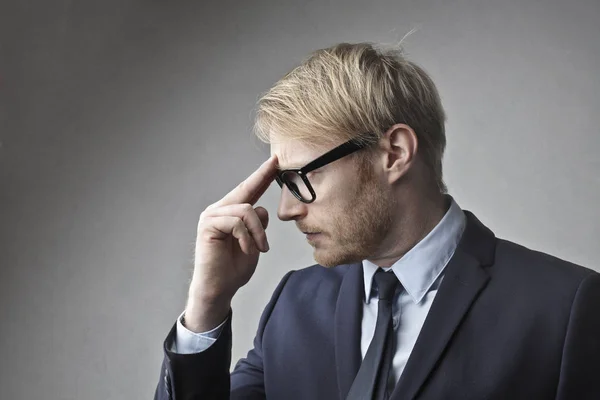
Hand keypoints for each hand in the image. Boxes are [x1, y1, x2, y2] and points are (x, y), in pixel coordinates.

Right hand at [184, 155, 277, 331]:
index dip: (262, 175)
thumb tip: (262, 209)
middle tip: (276, 164)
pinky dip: (246, 237)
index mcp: (230, 213)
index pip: (248, 190)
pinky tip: (246, 249)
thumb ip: (258, 225)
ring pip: (246, 210)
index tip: (275, 161)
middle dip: (262, 177)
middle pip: (246, 190)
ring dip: (258, 232)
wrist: (219, 289)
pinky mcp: (207, 225)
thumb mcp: (254, 243)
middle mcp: (219, 210)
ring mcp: (211, 216)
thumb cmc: (234, 268)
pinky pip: (236, 222)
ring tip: (260, 248)